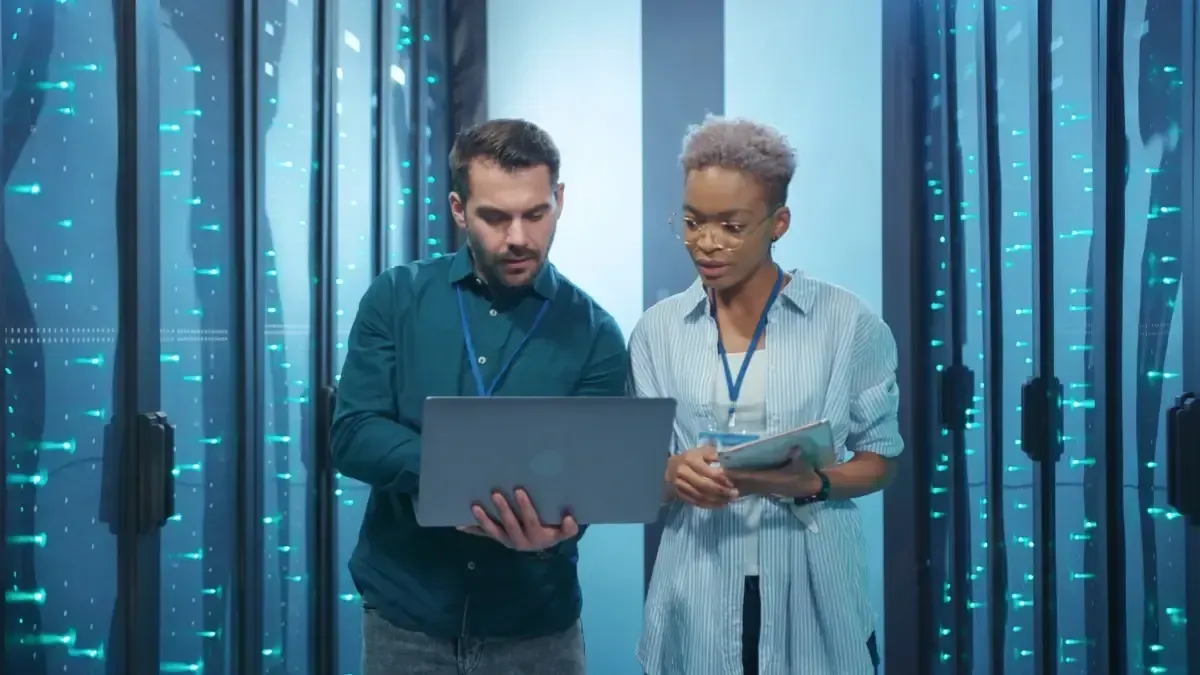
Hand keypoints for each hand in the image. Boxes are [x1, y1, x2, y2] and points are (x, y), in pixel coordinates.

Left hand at [457, 488, 578, 551]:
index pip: (530, 520)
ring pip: (493, 531)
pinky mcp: (497, 538)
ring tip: (475, 507)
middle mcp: (519, 541)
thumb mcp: (564, 532)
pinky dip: (471, 530)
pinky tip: (458, 525)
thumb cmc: (553, 532)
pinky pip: (483, 535)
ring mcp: (506, 540)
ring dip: (483, 520)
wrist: (542, 547)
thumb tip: (569, 517)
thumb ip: (569, 527)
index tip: (519, 491)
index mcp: (536, 536)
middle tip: (496, 493)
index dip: (525, 507)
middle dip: (502, 509)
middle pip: (510, 525)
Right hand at [667, 447, 737, 507]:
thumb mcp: (700, 452)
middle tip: (735, 495)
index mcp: (690, 459)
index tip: (732, 483)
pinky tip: (720, 505)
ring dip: (717, 500)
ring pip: (701, 496)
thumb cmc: (689, 458)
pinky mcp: (679, 494)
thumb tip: (729, 461)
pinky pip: (696, 502)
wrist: (667, 468)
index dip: (722, 479)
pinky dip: (709, 505)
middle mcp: (683, 472)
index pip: (709, 472)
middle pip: (705, 486)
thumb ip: (713, 454)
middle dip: (722, 492)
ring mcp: (679, 484)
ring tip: (729, 501)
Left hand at [724, 448, 820, 498]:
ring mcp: (763, 489)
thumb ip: (797, 456)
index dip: (737, 474)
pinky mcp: (763, 490)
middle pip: (742, 483)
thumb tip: (795, 449)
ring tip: (715, 479)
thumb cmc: (805, 474)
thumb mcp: (802, 463)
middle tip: (712, 473)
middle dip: (728, 479)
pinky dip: (737, 487)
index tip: (724, 470)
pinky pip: (747, 490)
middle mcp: (764, 485)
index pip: (750, 476)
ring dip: (730, 484)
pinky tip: (726, 485)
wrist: (810, 487)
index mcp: (771, 479)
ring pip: (743, 488)